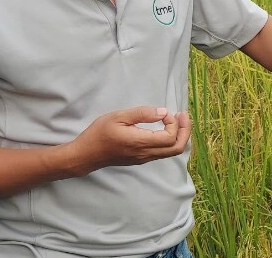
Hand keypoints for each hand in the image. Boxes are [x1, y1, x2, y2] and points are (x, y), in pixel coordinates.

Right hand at [66, 106, 191, 175]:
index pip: (170, 138)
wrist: (86, 155)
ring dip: (179, 136)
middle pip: (177, 148)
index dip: (174, 124)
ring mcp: (144, 158)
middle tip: (183, 116)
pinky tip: (166, 129)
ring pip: (171, 152)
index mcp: (140, 143)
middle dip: (185, 131)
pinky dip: (171, 141)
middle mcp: (145, 154)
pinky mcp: (141, 159)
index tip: (166, 113)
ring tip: (177, 120)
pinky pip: (163, 153)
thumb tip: (163, 112)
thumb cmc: (99, 133)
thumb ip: (142, 114)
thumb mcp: (118, 117)